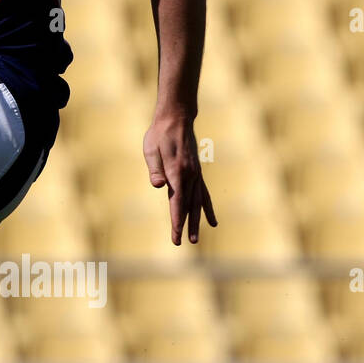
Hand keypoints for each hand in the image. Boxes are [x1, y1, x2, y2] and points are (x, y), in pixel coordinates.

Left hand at [143, 113, 216, 245]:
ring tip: (195, 239)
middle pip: (189, 206)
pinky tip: (212, 222)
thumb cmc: (159, 135)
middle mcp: (190, 175)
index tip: (176, 236)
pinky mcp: (197, 173)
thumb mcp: (151, 149)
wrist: (176, 119)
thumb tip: (158, 185)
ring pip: (198, 202)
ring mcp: (196, 175)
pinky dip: (207, 208)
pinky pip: (204, 194)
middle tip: (183, 243)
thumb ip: (155, 169)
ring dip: (197, 221)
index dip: (176, 220)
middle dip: (186, 225)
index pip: (177, 202)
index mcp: (177, 172)